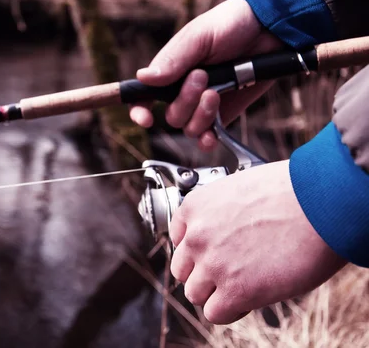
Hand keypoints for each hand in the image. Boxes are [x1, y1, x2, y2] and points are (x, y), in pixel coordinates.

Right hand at [130, 0, 283, 150]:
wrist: (269, 29)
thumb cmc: (230, 24)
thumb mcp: (199, 36)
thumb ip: (173, 60)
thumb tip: (143, 77)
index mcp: (170, 71)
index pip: (143, 96)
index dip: (139, 109)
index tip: (145, 117)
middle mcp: (182, 91)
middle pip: (171, 115)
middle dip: (185, 101)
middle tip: (202, 76)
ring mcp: (203, 104)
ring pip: (188, 127)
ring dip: (201, 115)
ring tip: (216, 93)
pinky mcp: (224, 114)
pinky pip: (208, 137)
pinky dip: (208, 139)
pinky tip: (212, 134)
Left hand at [169, 160, 347, 323]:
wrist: (321, 203)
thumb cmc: (293, 191)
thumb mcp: (241, 188)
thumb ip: (223, 212)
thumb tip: (228, 231)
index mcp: (195, 206)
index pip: (179, 239)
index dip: (199, 249)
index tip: (216, 252)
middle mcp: (196, 235)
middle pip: (183, 269)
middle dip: (204, 272)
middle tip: (231, 271)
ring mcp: (212, 264)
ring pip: (195, 293)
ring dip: (216, 293)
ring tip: (244, 284)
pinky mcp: (234, 290)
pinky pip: (215, 313)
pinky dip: (231, 310)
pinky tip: (250, 298)